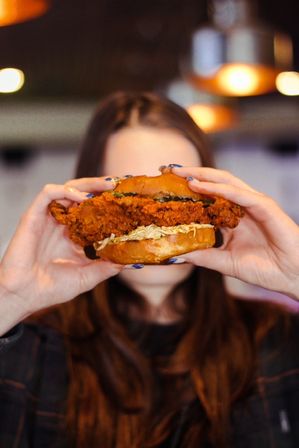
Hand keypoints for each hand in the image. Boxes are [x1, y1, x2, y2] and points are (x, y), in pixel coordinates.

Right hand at [0, 177, 121, 317]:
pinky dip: (65, 190)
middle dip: (101, 186)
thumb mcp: (88, 276)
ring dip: (88, 184)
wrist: (24, 296)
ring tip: (107, 185)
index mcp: (74, 235)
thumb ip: (108, 267)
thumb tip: (134, 262)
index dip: (108, 202)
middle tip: (119, 185)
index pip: (93, 210)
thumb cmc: (52, 289)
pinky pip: (48, 193)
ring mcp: (48, 218)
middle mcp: (62, 223)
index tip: (127, 197)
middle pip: (82, 194)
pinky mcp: (33, 216)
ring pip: (67, 188)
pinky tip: (82, 197)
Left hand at [172, 166, 298, 300]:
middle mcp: (241, 207)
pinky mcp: (264, 205)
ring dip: (202, 175)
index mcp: (232, 218)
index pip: (207, 198)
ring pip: (225, 181)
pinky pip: (238, 193)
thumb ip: (202, 256)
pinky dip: (218, 188)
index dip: (187, 191)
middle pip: (213, 183)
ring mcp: (253, 204)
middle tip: (168, 170)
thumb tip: (176, 254)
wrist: (292, 276)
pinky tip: (200, 185)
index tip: (165, 187)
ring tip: (180, 172)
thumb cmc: (264, 269)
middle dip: (191, 174)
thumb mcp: (224, 262)